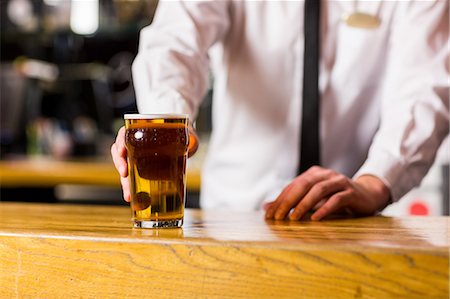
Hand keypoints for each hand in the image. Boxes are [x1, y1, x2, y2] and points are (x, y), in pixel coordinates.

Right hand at [110, 124, 198, 202]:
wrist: (179, 138)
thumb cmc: (179, 133)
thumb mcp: (185, 134)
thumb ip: (189, 140)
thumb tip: (191, 147)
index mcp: (139, 131)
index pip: (123, 135)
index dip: (120, 143)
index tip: (122, 152)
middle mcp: (133, 144)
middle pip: (121, 154)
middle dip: (121, 166)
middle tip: (125, 175)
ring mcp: (134, 157)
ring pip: (124, 168)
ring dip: (124, 182)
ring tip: (128, 195)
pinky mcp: (139, 169)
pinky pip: (130, 177)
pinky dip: (130, 187)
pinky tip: (132, 198)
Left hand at [264, 166, 390, 220]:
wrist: (367, 195)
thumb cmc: (336, 197)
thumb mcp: (312, 200)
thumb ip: (291, 202)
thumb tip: (266, 208)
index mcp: (314, 174)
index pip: (292, 186)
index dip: (280, 200)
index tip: (270, 215)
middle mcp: (325, 175)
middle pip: (303, 185)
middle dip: (289, 202)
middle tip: (279, 217)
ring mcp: (339, 182)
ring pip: (318, 190)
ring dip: (304, 205)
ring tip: (294, 218)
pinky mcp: (351, 193)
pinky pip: (336, 199)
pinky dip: (324, 209)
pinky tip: (315, 219)